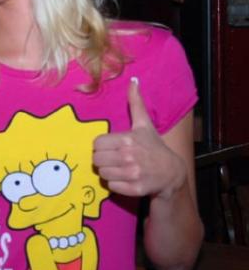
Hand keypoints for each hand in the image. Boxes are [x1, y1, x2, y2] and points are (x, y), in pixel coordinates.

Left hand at [93, 78, 185, 198]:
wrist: (172, 173)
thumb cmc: (154, 147)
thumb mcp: (144, 124)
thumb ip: (136, 103)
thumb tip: (133, 80)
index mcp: (128, 139)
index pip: (96, 143)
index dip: (102, 146)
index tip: (112, 146)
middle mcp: (129, 156)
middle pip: (96, 159)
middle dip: (103, 159)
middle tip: (114, 158)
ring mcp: (132, 174)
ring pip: (102, 173)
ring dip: (109, 172)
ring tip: (120, 168)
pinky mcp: (134, 189)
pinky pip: (111, 186)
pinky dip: (116, 184)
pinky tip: (126, 178)